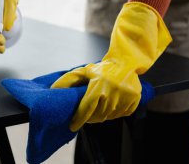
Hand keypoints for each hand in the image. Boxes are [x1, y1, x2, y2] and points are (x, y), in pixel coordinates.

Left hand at [51, 2, 171, 131]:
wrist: (126, 63)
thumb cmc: (103, 69)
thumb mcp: (86, 71)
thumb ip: (70, 79)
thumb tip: (54, 88)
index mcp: (99, 85)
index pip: (87, 108)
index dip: (79, 119)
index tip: (72, 126)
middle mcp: (113, 92)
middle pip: (98, 115)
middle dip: (90, 118)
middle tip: (86, 115)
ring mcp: (125, 97)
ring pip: (109, 116)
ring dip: (102, 115)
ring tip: (99, 107)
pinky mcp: (135, 100)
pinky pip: (121, 114)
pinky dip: (115, 113)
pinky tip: (111, 105)